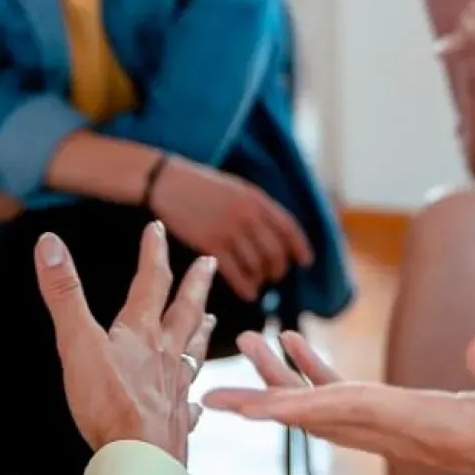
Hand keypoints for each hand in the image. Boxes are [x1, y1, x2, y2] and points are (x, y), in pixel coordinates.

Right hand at [35, 220, 216, 463]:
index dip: (153, 252)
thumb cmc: (108, 403)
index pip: (151, 281)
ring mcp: (175, 388)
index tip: (157, 228)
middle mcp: (165, 355)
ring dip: (201, 332)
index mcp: (142, 332)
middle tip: (210, 261)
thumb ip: (64, 294)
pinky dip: (193, 401)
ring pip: (193, 352)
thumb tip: (48, 242)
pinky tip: (196, 405)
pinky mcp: (176, 423)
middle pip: (185, 310)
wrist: (140, 459)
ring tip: (212, 320)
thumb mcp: (77, 343)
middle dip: (195, 283)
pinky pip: (189, 407)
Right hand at [149, 157, 313, 302]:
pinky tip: (248, 292)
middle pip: (275, 250)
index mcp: (257, 199)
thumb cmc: (203, 185)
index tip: (306, 260)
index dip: (300, 247)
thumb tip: (276, 232)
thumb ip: (256, 207)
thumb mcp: (237, 188)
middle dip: (278, 267)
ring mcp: (229, 230)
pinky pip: (236, 273)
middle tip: (276, 275)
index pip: (288, 227)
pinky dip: (245, 286)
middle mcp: (247, 215)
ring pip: (256, 264)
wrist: (168, 182)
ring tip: (259, 282)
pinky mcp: (210, 244)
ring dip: (260, 278)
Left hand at [204, 330, 474, 474]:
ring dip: (293, 384)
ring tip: (259, 343)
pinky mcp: (426, 427)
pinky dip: (329, 383)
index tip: (235, 403)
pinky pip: (362, 408)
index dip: (288, 403)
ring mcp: (417, 436)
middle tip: (217, 380)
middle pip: (324, 418)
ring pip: (337, 413)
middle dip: (269, 398)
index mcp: (434, 426)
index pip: (347, 412)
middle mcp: (414, 437)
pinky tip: (312, 356)